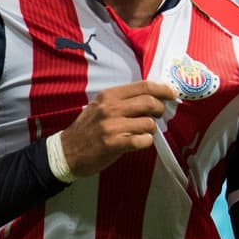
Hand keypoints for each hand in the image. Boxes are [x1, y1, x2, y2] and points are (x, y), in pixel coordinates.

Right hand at [59, 80, 177, 176]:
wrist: (66, 152)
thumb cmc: (86, 130)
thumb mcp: (99, 107)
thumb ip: (121, 101)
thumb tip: (150, 97)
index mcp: (108, 95)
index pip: (143, 86)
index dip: (162, 89)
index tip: (172, 93)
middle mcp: (110, 108)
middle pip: (149, 102)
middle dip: (160, 109)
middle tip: (159, 115)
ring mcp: (112, 126)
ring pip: (148, 123)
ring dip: (150, 129)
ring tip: (142, 132)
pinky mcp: (114, 144)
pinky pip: (142, 140)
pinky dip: (145, 142)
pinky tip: (138, 142)